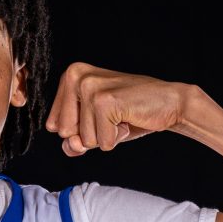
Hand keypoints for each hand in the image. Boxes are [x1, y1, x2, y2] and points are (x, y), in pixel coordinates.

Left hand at [45, 64, 193, 155]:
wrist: (168, 103)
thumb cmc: (130, 114)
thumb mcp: (94, 129)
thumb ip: (74, 142)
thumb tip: (72, 145)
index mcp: (69, 76)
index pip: (54, 126)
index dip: (79, 131)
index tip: (99, 114)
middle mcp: (75, 76)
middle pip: (66, 133)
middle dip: (91, 134)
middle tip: (112, 116)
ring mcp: (90, 87)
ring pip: (85, 140)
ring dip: (106, 136)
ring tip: (121, 116)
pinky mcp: (105, 101)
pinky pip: (102, 142)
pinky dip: (117, 138)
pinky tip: (128, 119)